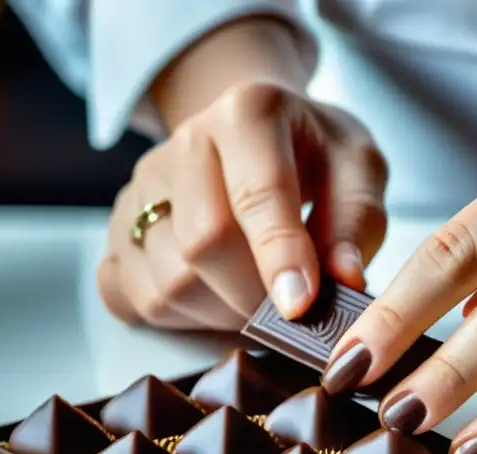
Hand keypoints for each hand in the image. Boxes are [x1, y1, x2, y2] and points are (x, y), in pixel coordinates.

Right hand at [98, 82, 387, 329]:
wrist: (257, 135)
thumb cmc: (312, 154)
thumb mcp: (358, 168)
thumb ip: (357, 222)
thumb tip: (344, 281)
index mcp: (247, 114)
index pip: (256, 194)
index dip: (279, 257)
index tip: (299, 306)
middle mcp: (183, 145)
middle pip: (201, 244)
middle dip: (252, 296)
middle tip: (288, 311)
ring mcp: (141, 189)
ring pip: (166, 282)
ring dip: (219, 314)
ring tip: (256, 299)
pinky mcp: (118, 232)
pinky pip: (131, 297)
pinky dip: (175, 317)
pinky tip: (212, 299)